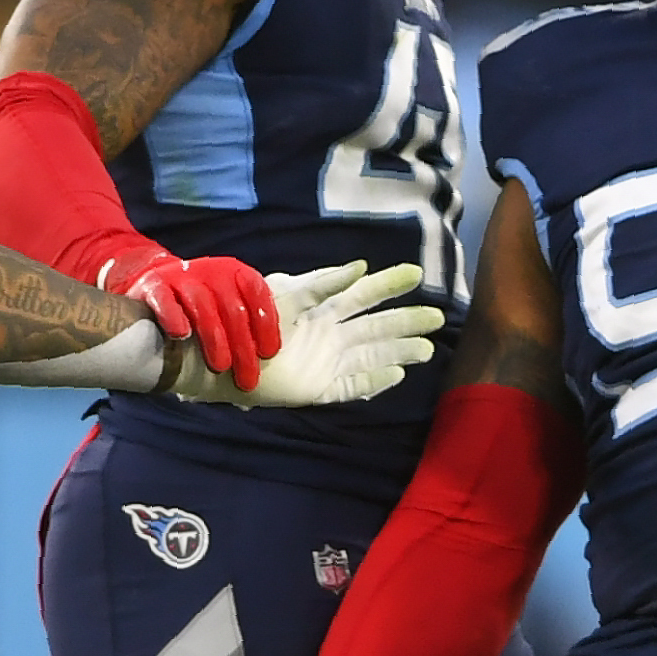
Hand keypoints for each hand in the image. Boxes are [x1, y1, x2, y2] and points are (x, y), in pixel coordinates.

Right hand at [101, 248, 279, 391]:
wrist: (151, 280)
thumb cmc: (198, 307)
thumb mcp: (223, 304)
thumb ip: (243, 328)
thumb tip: (263, 377)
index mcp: (234, 274)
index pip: (256, 292)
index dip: (266, 322)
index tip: (268, 353)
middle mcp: (211, 272)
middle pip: (232, 309)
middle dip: (242, 346)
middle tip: (246, 378)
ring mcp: (181, 278)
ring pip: (202, 305)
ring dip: (214, 338)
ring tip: (220, 366)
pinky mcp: (154, 286)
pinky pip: (164, 300)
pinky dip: (173, 317)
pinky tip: (181, 335)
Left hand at [167, 262, 442, 407]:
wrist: (218, 355)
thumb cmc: (246, 320)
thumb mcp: (284, 294)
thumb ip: (322, 283)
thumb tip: (361, 267)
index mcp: (320, 307)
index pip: (362, 292)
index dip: (389, 283)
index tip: (416, 274)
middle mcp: (328, 334)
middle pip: (376, 326)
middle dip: (406, 321)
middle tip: (438, 317)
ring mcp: (325, 361)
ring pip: (372, 355)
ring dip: (399, 352)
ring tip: (427, 349)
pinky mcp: (317, 388)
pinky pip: (352, 386)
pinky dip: (374, 382)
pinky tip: (396, 376)